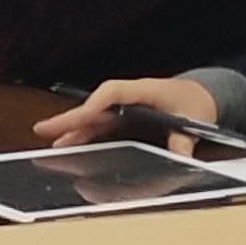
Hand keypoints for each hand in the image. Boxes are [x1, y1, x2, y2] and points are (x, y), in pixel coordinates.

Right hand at [31, 75, 217, 147]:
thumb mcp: (195, 121)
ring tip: (51, 142)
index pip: (113, 93)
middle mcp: (129, 97)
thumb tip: (180, 154)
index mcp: (145, 90)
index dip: (95, 105)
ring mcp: (125, 107)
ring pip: (94, 117)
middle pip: (94, 106)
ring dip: (74, 129)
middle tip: (42, 129)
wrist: (202, 95)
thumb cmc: (197, 103)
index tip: (81, 117)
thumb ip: (185, 139)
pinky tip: (71, 145)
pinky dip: (86, 135)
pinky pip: (101, 125)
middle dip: (70, 118)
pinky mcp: (125, 117)